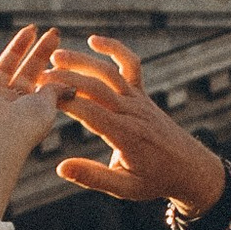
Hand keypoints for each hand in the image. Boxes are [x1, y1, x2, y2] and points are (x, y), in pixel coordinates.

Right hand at [0, 25, 69, 219]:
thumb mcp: (48, 106)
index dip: (49, 63)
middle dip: (38, 51)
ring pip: (3, 66)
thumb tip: (68, 84)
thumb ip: (55, 90)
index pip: (39, 81)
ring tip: (32, 30)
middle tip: (52, 33)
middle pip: (25, 70)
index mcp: (27, 109)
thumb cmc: (26, 126)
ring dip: (17, 47)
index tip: (60, 47)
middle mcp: (9, 103)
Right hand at [39, 35, 227, 218]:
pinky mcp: (143, 95)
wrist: (191, 169)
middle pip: (97, 88)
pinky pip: (131, 65)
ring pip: (110, 73)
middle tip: (39, 75)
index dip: (66, 101)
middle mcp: (132, 113)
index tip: (41, 95)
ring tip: (56, 55)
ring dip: (83, 61)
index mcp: (126, 136)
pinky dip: (116, 49)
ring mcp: (139, 100)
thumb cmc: (155, 180)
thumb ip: (93, 176)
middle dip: (67, 79)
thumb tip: (60, 168)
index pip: (91, 113)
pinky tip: (95, 41)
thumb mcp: (124, 188)